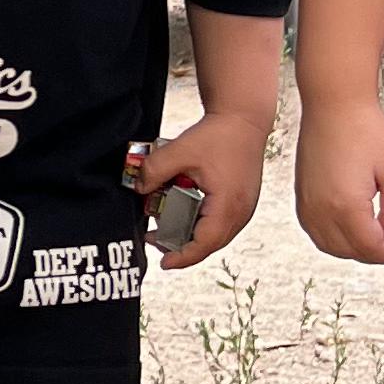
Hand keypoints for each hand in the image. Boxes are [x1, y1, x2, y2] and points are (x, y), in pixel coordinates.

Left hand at [132, 105, 268, 269]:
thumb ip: (154, 170)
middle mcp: (241, 212)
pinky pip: (220, 223)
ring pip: (216, 235)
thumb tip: (138, 189)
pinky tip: (182, 214)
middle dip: (182, 248)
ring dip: (191, 236)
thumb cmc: (217, 135)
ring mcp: (244, 208)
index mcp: (228, 205)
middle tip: (154, 240)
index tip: (164, 264)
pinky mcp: (242, 202)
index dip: (184, 257)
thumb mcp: (179, 149)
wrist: (244, 120)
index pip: (205, 243)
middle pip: (210, 243)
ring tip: (163, 229)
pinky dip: (201, 224)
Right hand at [297, 101, 383, 268]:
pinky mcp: (300, 196)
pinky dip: (335, 240)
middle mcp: (319, 211)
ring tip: (376, 240)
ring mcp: (306, 204)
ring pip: (330, 247)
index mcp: (345, 206)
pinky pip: (316, 232)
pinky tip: (351, 230)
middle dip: (375, 255)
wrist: (333, 105)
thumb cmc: (366, 131)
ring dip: (354, 250)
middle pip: (349, 252)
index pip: (370, 248)